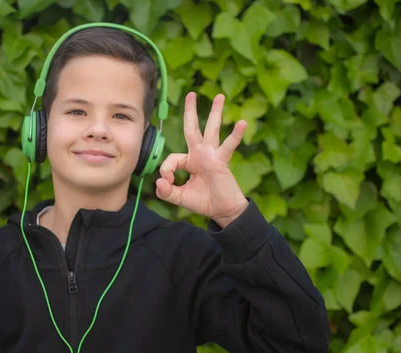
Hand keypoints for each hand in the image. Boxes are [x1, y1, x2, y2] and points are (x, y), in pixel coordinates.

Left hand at [156, 92, 248, 227]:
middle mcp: (200, 154)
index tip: (168, 182)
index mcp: (190, 161)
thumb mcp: (180, 198)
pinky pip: (228, 147)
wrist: (223, 211)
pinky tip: (242, 123)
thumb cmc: (203, 202)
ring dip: (215, 113)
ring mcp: (212, 156)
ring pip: (212, 131)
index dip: (166, 169)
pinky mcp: (222, 162)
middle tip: (191, 94)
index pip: (173, 158)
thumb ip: (167, 192)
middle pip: (192, 129)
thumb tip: (159, 182)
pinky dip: (236, 136)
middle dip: (190, 111)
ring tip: (220, 97)